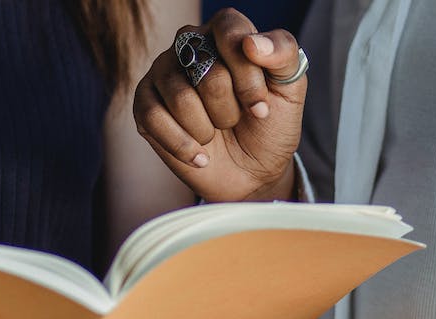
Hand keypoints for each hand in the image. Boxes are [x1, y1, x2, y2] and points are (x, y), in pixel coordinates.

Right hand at [133, 8, 305, 202]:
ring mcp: (163, 74)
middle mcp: (190, 46)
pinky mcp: (144, 105)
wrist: (252, 173)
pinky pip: (154, 118)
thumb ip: (284, 53)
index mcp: (225, 33)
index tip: (260, 106)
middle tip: (236, 120)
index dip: (246, 73)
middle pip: (205, 68)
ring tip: (216, 133)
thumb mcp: (291, 89)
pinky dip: (183, 145)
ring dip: (207, 128)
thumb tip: (252, 43)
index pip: (228, 29)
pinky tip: (200, 154)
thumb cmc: (268, 126)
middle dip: (229, 108)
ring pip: (180, 97)